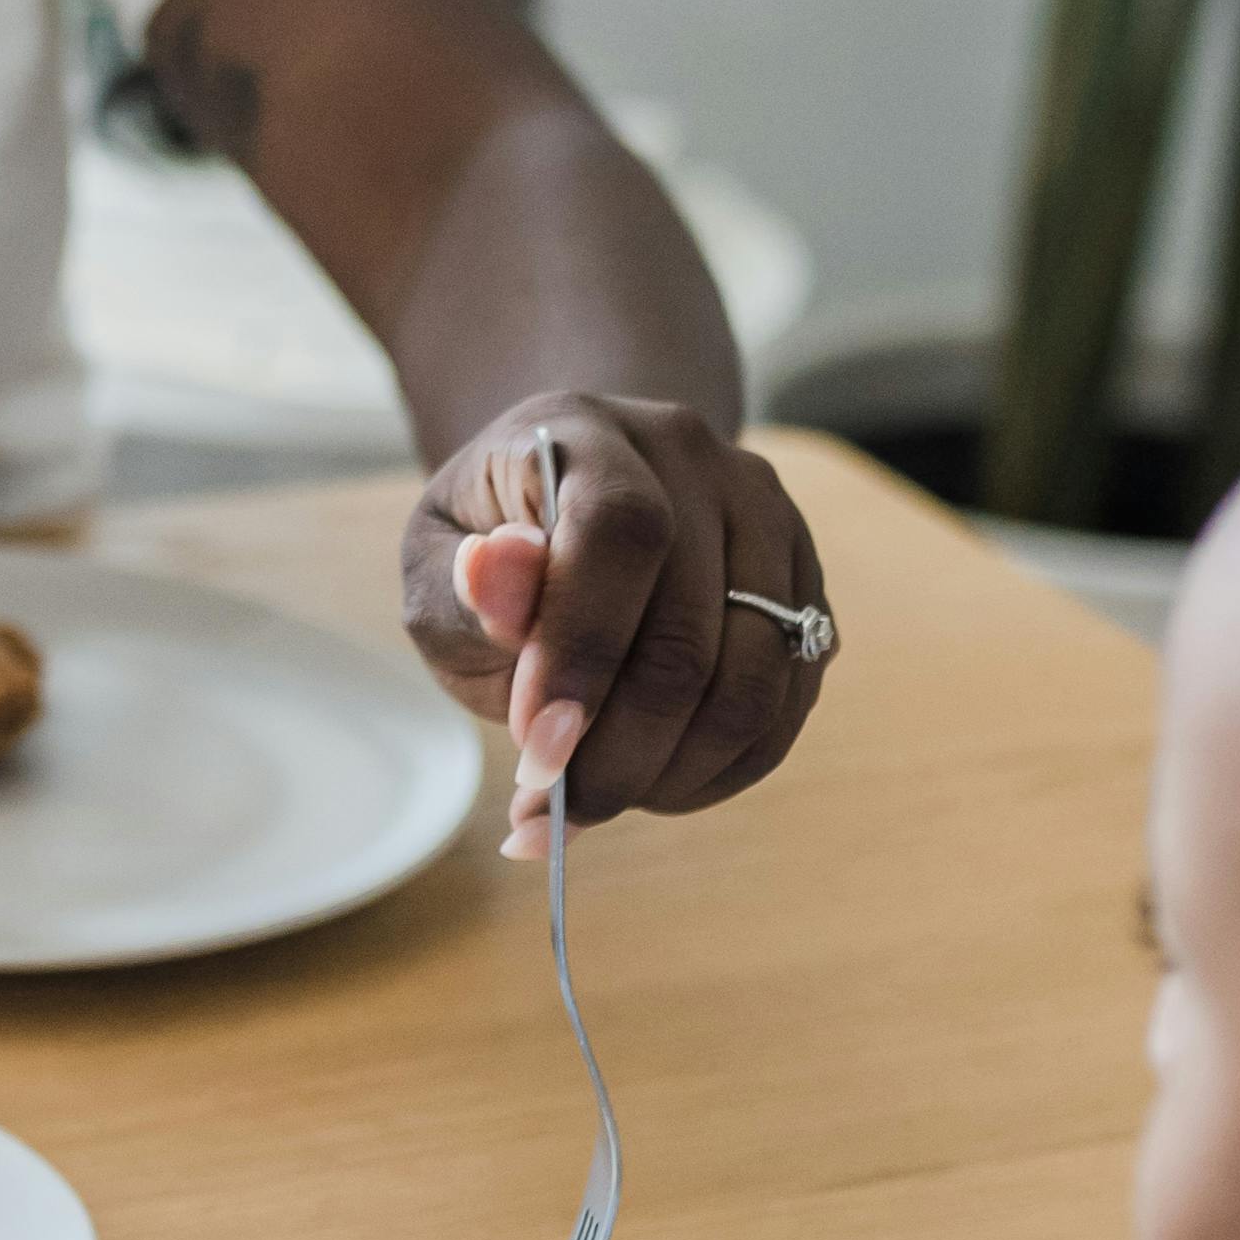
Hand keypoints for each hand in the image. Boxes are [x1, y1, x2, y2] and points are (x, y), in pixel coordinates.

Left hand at [399, 390, 831, 842]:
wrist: (570, 510)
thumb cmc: (491, 552)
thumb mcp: (437, 565)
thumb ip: (463, 587)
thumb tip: (495, 572)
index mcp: (591, 432)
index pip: (619, 531)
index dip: (583, 649)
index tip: (536, 748)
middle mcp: (697, 458)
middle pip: (691, 625)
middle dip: (619, 746)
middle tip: (550, 808)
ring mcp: (767, 518)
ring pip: (755, 675)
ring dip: (673, 768)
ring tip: (596, 803)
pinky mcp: (803, 586)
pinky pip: (786, 701)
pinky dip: (722, 767)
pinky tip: (653, 785)